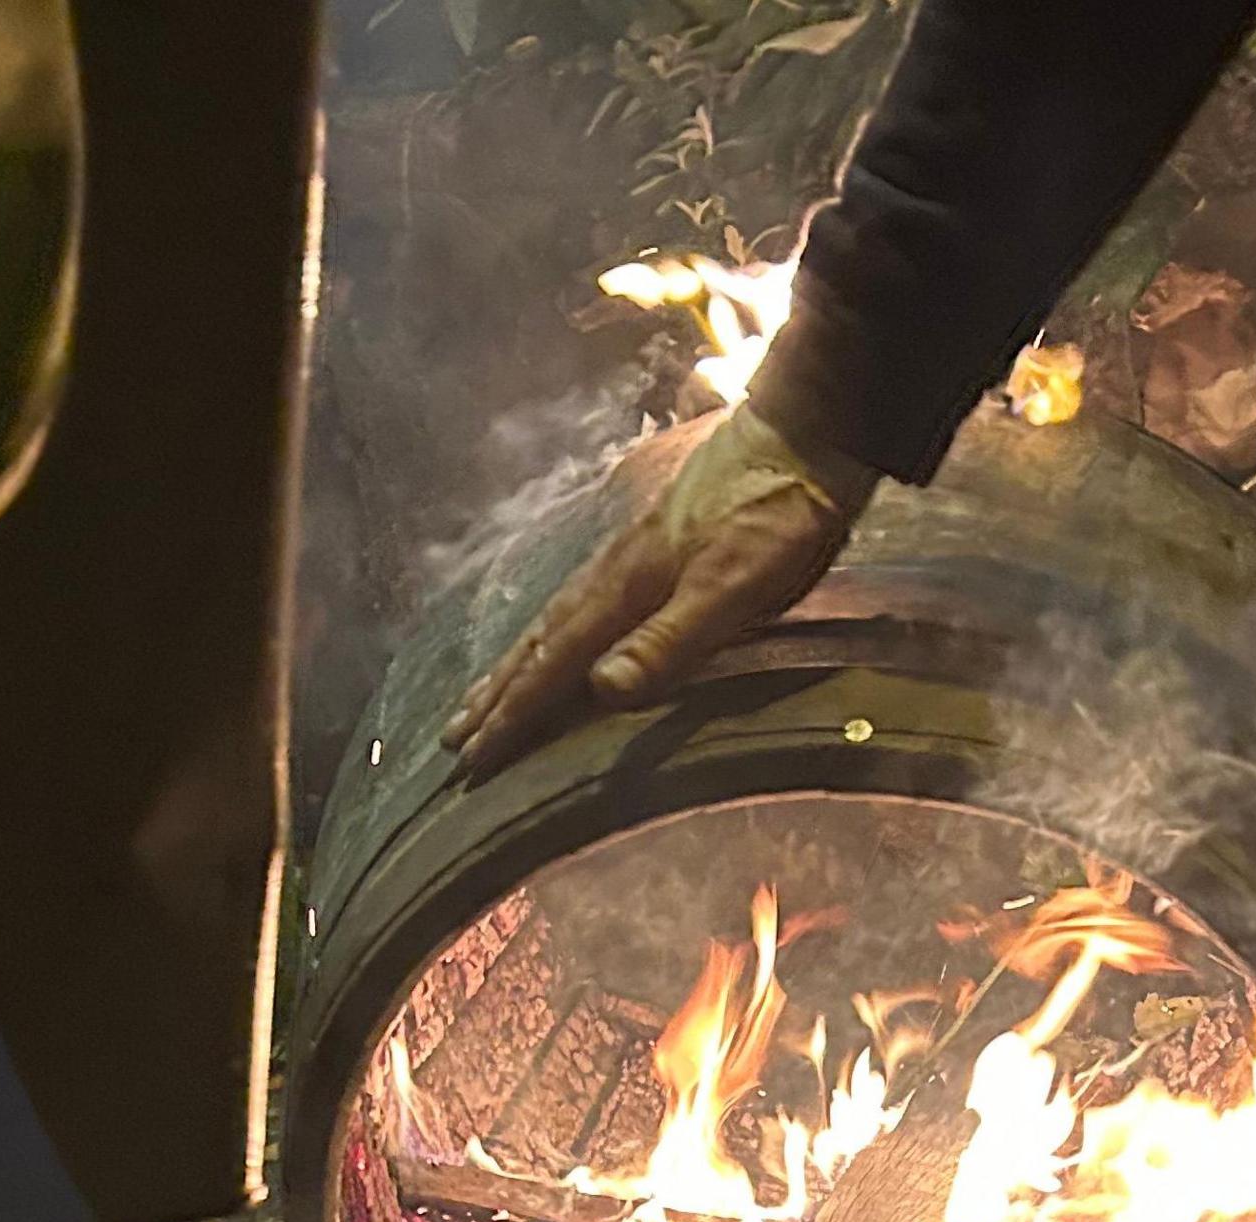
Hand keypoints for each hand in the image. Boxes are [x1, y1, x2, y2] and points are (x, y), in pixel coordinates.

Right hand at [442, 404, 876, 780]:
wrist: (802, 430)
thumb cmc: (777, 514)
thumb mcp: (734, 585)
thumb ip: (671, 638)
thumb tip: (601, 689)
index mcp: (627, 588)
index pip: (556, 664)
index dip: (515, 714)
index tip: (474, 758)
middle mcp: (613, 572)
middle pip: (540, 644)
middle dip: (497, 696)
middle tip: (453, 740)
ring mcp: (628, 555)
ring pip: (553, 620)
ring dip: (514, 665)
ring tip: (482, 698)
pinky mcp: (649, 543)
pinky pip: (578, 602)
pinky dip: (550, 632)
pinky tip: (556, 633)